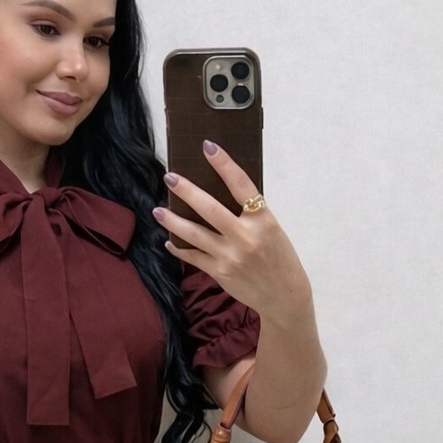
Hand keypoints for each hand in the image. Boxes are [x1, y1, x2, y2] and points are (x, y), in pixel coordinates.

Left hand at [152, 142, 312, 328]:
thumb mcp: (271, 230)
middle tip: (170, 177)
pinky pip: (194, 257)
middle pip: (210, 209)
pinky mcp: (220, 273)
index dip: (224, 164)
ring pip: (194, 234)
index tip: (208, 147)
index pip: (241, 184)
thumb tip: (220, 193)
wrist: (283, 295)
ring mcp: (230, 256)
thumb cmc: (279, 258)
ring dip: (173, 221)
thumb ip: (250, 214)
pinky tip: (169, 241)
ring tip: (158, 211)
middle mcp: (245, 236)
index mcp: (263, 220)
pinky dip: (179, 248)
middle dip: (187, 191)